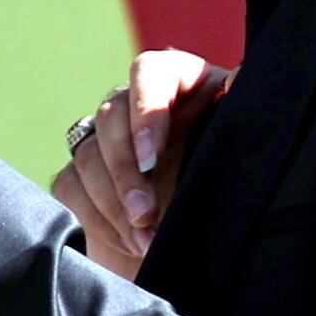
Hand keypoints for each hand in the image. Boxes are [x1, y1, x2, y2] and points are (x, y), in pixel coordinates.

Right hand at [53, 47, 230, 284]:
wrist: (211, 234)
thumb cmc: (237, 179)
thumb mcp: (244, 145)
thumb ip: (241, 111)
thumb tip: (236, 82)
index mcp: (179, 83)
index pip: (149, 73)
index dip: (146, 111)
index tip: (152, 158)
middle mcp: (136, 103)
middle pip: (111, 117)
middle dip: (126, 172)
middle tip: (146, 213)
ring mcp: (104, 139)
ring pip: (88, 154)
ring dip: (113, 202)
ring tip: (145, 240)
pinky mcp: (82, 176)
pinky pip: (71, 186)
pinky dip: (98, 219)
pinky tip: (129, 241)